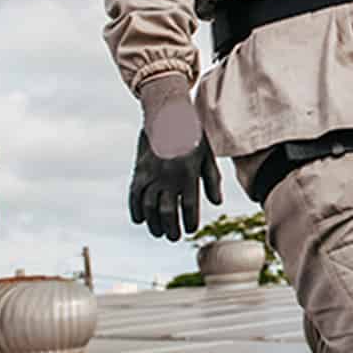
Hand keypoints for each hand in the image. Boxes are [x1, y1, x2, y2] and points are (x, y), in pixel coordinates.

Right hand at [128, 74, 221, 239]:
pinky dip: (135, 209)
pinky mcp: (140, 170)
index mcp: (189, 172)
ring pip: (150, 206)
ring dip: (154, 223)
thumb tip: (217, 203)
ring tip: (159, 233)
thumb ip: (212, 179)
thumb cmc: (192, 137)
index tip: (191, 229)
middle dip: (171, 228)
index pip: (190, 205)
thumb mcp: (207, 155)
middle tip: (174, 237)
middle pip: (168, 210)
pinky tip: (140, 219)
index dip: (190, 221)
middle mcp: (169, 175)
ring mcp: (152, 173)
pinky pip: (135, 194)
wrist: (167, 115)